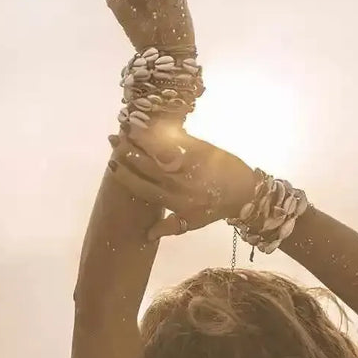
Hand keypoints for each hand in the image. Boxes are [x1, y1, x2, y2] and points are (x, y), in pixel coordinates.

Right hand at [106, 127, 255, 240]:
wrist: (246, 193)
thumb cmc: (216, 209)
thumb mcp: (192, 223)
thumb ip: (169, 227)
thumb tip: (146, 234)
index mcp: (174, 202)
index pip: (142, 188)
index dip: (124, 176)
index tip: (111, 164)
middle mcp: (179, 184)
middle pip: (146, 166)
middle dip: (127, 152)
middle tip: (114, 139)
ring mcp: (190, 166)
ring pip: (159, 150)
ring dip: (141, 137)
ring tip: (128, 126)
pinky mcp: (202, 150)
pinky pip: (178, 139)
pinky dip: (163, 130)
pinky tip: (152, 122)